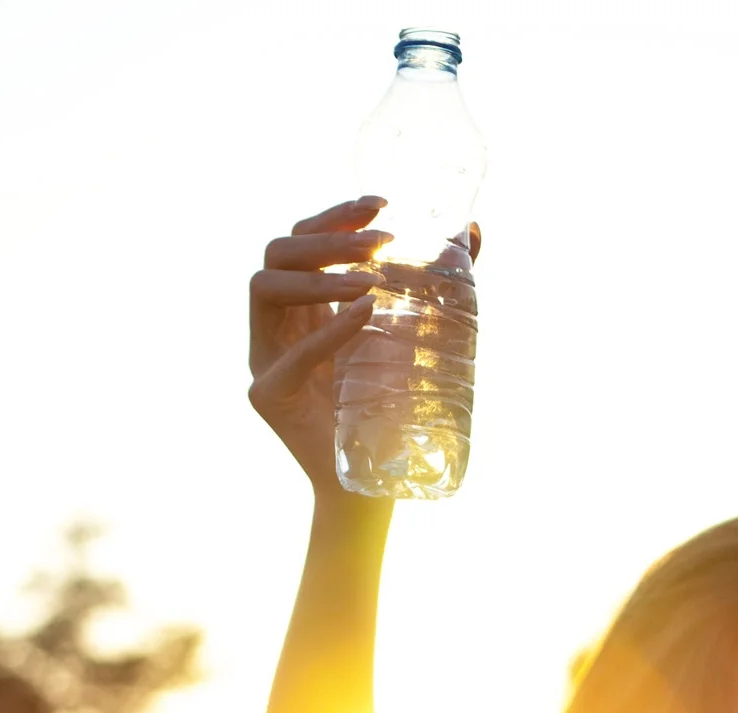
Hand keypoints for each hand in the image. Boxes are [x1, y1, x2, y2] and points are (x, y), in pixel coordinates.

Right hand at [247, 198, 481, 496]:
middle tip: (383, 241)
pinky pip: (289, 355)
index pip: (303, 238)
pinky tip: (365, 312)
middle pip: (278, 253)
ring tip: (373, 279)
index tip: (383, 203)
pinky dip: (329, 328)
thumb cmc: (394, 405)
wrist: (376, 483)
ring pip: (264, 288)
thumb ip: (437, 284)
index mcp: (303, 302)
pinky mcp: (269, 397)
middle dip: (329, 237)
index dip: (337, 215)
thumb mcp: (416, 334)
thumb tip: (473, 229)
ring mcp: (265, 358)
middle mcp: (276, 324)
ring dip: (319, 273)